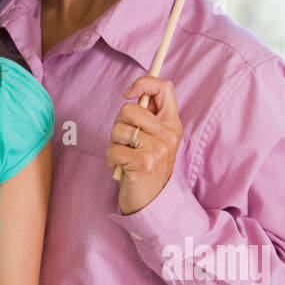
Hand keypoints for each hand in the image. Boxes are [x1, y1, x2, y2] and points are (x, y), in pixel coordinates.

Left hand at [106, 75, 182, 215]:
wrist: (151, 200)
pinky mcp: (144, 163)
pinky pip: (113, 149)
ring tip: (126, 156)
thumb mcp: (153, 137)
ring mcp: (158, 148)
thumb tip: (133, 92)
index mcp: (172, 123)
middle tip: (126, 142)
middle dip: (118, 125)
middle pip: (129, 109)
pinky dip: (111, 159)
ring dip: (115, 143)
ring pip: (118, 129)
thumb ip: (147, 116)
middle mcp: (169, 134)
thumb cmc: (145, 164)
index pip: (164, 88)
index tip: (129, 94)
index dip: (143, 83)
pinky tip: (122, 168)